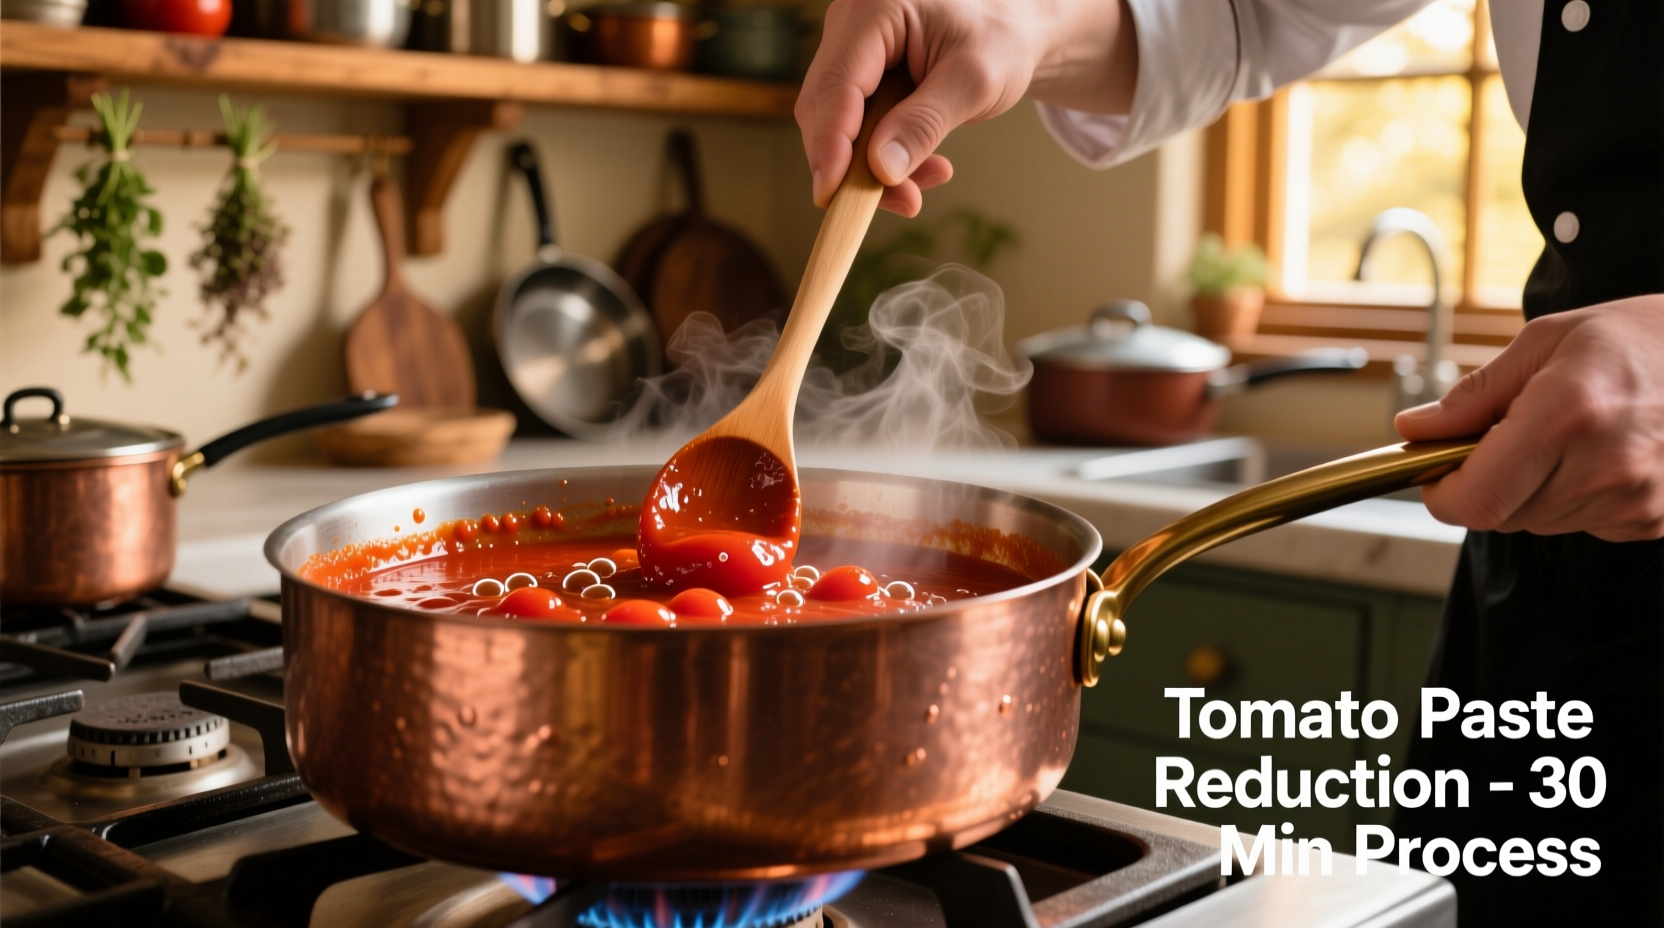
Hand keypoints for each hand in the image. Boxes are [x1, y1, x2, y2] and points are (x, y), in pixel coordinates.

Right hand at [796, 0, 1137, 214]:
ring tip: (926, 183)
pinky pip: (854, 128)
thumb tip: (880, 169)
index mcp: (876, 11)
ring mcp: (850, 51)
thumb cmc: (1000, 41)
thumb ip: (925, 124)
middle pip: (826, 109)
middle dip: (855, 165)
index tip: (830, 194)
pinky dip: (882, 157)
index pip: (837, 85)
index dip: (830, 144)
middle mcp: (851, 26)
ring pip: (836, 125)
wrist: (1012, 32)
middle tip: (903, 202)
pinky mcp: (859, 77)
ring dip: (872, 167)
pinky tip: (923, 168)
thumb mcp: (973, 83)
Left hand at [1395, 294, 1663, 541]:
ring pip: (1538, 522)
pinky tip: (1598, 454)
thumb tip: (1415, 429)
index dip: (1441, 493)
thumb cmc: (1635, 338)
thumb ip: (1473, 395)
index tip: (1435, 470)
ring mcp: (1636, 501)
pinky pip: (1582, 523)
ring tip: (1564, 436)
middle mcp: (1604, 468)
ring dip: (1529, 489)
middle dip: (1484, 482)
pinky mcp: (1654, 520)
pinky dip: (1572, 496)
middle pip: (1499, 516)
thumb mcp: (1545, 342)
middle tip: (1504, 436)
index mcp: (1566, 416)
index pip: (1475, 500)